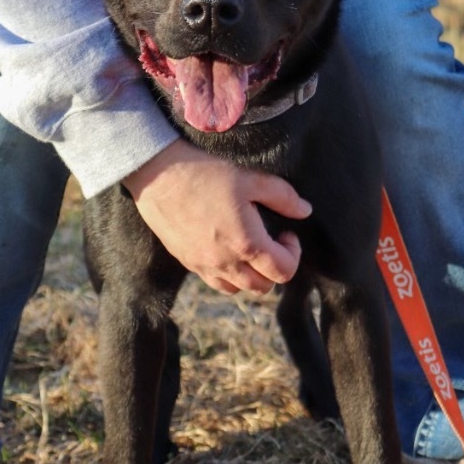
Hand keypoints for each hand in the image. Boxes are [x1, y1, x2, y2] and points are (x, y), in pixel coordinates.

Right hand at [123, 139, 310, 293]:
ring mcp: (204, 266)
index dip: (293, 253)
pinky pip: (215, 282)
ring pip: (238, 289)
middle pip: (263, 287)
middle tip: (270, 242)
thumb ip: (283, 197)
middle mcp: (226, 263)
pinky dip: (228, 275)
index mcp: (247, 244)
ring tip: (248, 248)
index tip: (286, 233)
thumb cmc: (206, 174)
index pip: (284, 271)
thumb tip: (305, 211)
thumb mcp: (250, 179)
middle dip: (274, 268)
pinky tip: (225, 249)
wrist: (158, 176)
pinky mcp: (187, 263)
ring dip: (251, 275)